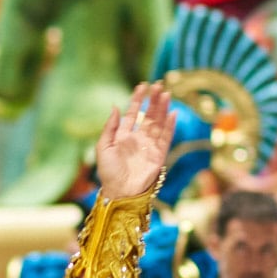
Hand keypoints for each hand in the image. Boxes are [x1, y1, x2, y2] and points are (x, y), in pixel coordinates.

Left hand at [94, 83, 173, 199]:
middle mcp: (138, 139)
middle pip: (149, 115)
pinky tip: (172, 113)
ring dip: (162, 109)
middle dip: (153, 100)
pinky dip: (170, 125)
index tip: (142, 86)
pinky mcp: (159, 155)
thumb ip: (110, 126)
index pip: (133, 113)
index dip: (137, 99)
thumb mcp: (103, 146)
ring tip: (166, 94)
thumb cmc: (108, 172)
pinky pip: (166, 137)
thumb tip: (114, 106)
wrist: (120, 191)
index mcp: (123, 136)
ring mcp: (149, 146)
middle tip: (158, 85)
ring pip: (158, 123)